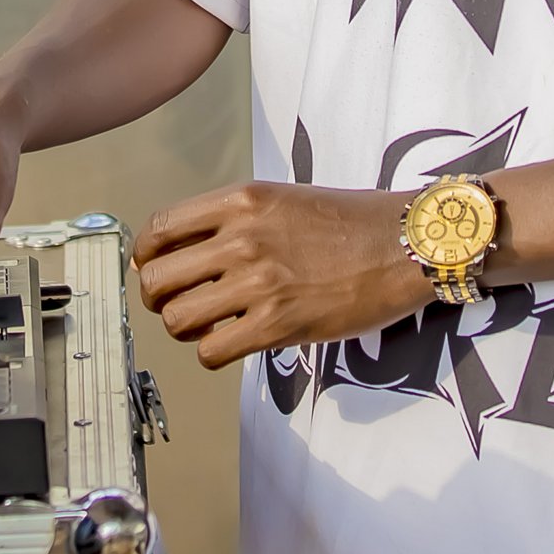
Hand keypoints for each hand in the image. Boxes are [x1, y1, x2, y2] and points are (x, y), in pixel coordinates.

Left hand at [134, 181, 433, 368]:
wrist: (407, 244)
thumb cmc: (352, 222)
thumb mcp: (282, 200)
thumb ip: (233, 220)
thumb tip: (180, 252)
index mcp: (240, 200)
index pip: (159, 229)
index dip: (146, 257)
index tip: (152, 270)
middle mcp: (242, 237)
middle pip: (157, 279)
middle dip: (159, 299)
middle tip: (180, 305)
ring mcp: (259, 281)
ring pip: (178, 319)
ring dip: (187, 330)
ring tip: (209, 326)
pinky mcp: (279, 323)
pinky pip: (212, 351)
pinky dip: (213, 353)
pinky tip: (234, 343)